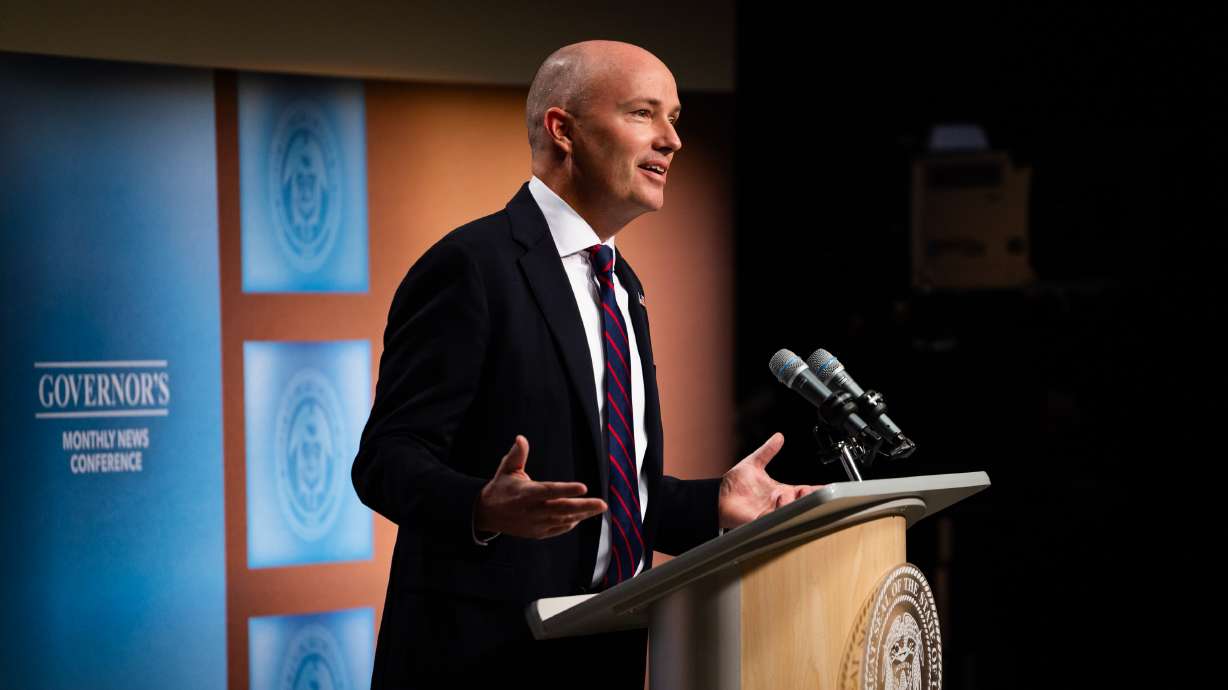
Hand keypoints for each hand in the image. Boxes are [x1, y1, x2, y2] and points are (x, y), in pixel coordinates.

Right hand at [474, 435, 607, 538]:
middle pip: (561, 509)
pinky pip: (558, 529)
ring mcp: (535, 524)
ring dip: (582, 515)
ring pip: (563, 520)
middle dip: (584, 507)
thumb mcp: (506, 469)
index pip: (549, 491)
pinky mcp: (536, 533)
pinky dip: (570, 524)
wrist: (487, 514)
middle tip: (602, 504)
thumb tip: (521, 438)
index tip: (584, 487)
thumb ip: (517, 454)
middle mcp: (531, 510)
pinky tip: (581, 516)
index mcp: (525, 494)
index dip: (566, 489)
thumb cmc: (501, 487)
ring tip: (598, 508)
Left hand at [718, 433, 821, 529]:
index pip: (804, 491)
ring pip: (788, 511)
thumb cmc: (734, 484)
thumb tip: (778, 436)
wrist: (717, 497)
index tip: (827, 487)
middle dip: (806, 497)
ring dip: (789, 503)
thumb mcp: (753, 463)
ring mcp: (770, 513)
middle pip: (800, 502)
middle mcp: (778, 504)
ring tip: (785, 495)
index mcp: (780, 491)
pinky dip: (776, 513)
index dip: (816, 490)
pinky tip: (776, 506)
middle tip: (805, 490)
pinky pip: (772, 520)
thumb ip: (767, 451)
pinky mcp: (759, 521)